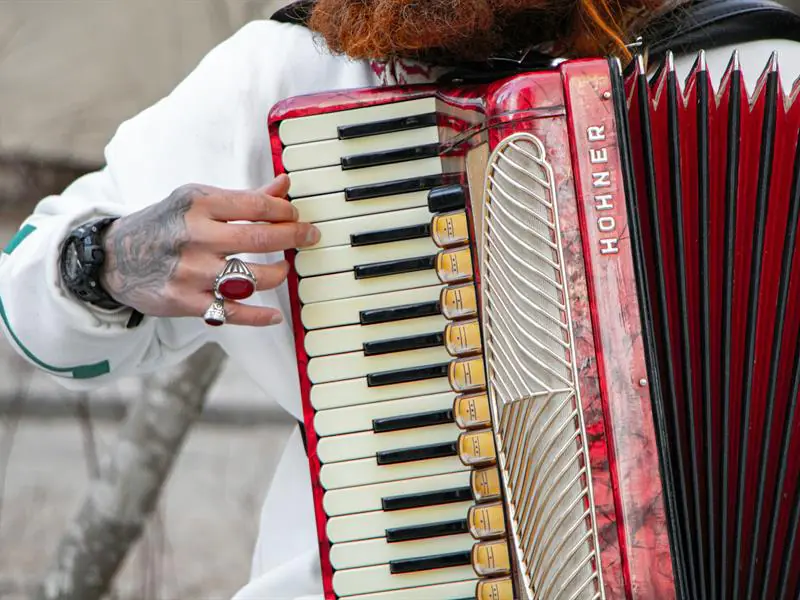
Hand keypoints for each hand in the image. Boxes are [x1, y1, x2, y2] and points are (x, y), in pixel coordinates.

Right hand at [99, 175, 316, 325]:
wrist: (115, 257)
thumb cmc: (165, 225)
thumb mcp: (197, 201)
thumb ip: (243, 198)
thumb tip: (285, 184)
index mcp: (198, 204)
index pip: (257, 205)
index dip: (285, 211)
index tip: (296, 215)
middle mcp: (195, 236)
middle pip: (260, 240)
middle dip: (294, 237)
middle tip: (310, 237)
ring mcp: (191, 271)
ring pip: (252, 279)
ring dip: (279, 274)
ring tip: (284, 268)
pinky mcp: (185, 301)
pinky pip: (232, 313)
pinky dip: (258, 317)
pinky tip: (275, 315)